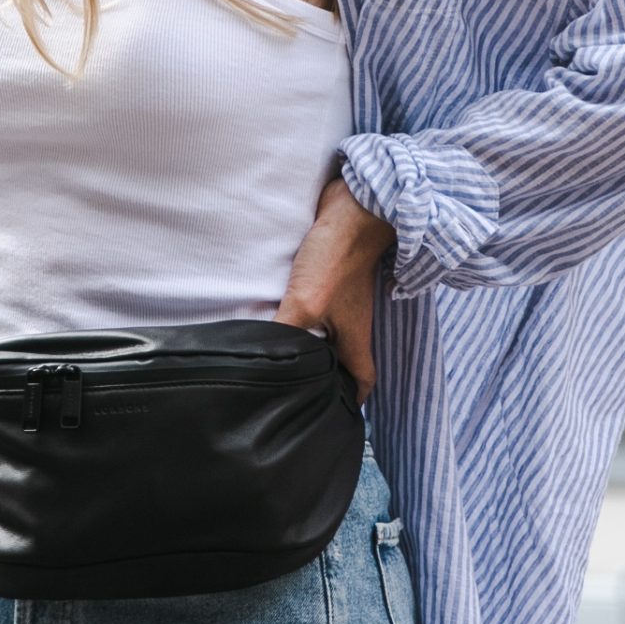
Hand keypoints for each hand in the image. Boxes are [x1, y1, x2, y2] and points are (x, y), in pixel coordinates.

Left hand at [275, 174, 394, 397]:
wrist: (352, 208)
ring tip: (281, 355)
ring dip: (308, 343)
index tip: (332, 415)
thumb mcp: (306, 304)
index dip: (351, 402)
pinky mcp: (330, 277)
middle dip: (324, 375)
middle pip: (342, 359)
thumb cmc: (337, 258)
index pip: (361, 381)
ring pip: (327, 332)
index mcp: (355, 338)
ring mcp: (342, 299)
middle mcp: (351, 322)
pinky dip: (300, 315)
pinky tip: (276, 314)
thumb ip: (286, 334)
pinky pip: (316, 306)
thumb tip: (262, 359)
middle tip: (297, 387)